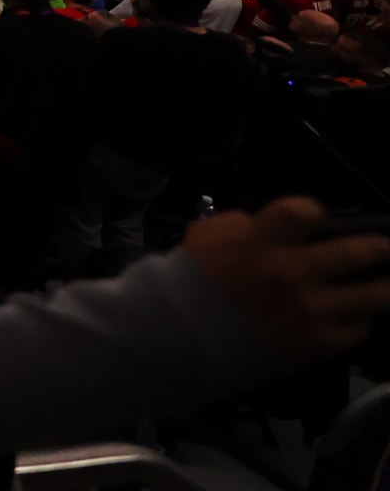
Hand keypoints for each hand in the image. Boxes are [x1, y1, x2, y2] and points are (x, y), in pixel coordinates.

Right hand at [183, 200, 389, 362]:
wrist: (183, 338)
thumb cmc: (191, 283)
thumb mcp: (205, 237)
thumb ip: (241, 225)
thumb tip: (266, 225)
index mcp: (261, 242)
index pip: (303, 212)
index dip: (315, 211)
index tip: (319, 217)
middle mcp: (294, 273)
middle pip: (354, 252)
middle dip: (379, 246)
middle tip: (388, 245)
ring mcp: (312, 310)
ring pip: (372, 295)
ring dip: (386, 286)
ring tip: (389, 282)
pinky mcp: (320, 343)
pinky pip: (358, 329)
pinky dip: (360, 321)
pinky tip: (356, 316)